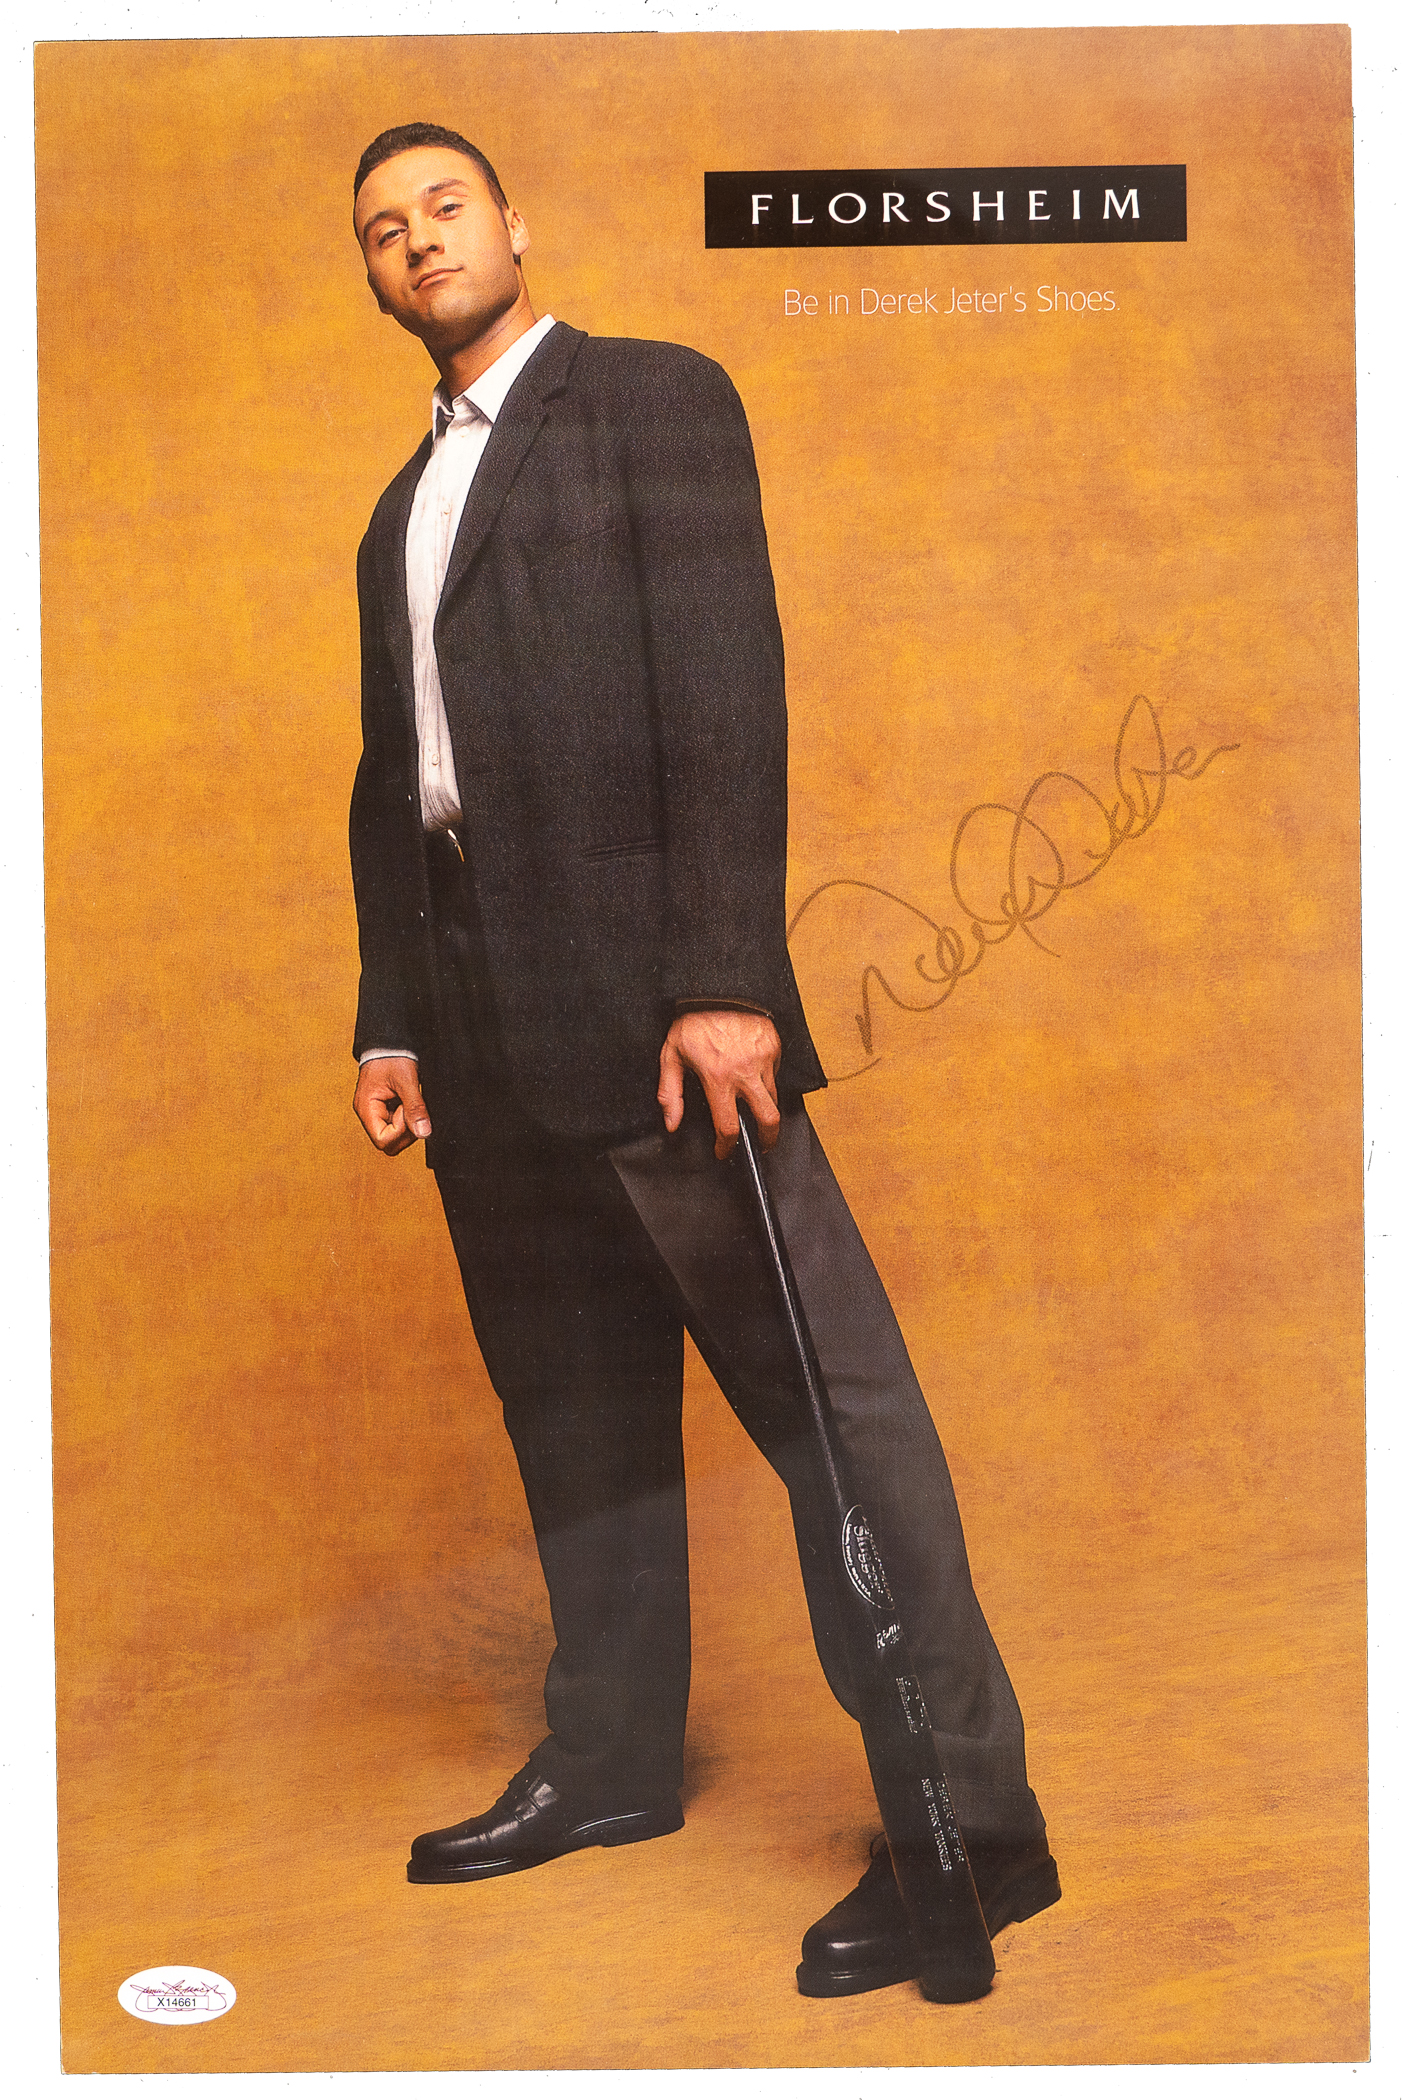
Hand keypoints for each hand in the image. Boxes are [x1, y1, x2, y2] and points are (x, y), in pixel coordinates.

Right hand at [353, 1057, 431, 1156]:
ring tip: (408, 1101)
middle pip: (388, 1144)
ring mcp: (376, 1114)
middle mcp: (368, 1115)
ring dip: (407, 1124)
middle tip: (411, 1106)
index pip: (382, 1140)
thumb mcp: (406, 1080)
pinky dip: (407, 1118)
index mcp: (366, 1109)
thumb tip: (424, 1133)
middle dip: (405, 1131)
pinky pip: (397, 1126)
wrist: (388, 1043)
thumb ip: (415, 1107)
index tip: (405, 1109)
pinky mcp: (384, 1111)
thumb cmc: (392, 1057)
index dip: (400, 1131)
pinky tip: (407, 1102)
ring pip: (394, 1137)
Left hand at [658, 1010, 781, 1160]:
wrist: (716, 987)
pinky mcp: (773, 1046)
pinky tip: (754, 1074)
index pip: (729, 1126)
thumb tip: (672, 1123)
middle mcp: (745, 1073)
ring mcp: (763, 1059)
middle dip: (768, 1139)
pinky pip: (775, 1072)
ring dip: (766, 1108)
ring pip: (773, 1097)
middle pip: (768, 1119)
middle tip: (762, 1145)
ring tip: (756, 1110)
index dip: (726, 1146)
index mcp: (718, 1078)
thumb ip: (670, 1093)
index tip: (724, 1151)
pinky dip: (767, 1078)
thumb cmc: (692, 1021)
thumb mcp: (671, 1055)